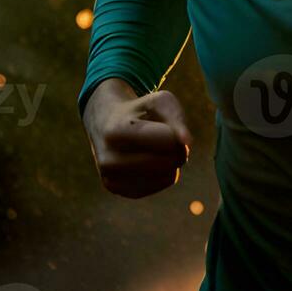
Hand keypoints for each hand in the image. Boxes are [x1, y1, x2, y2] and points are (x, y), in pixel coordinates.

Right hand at [83, 80, 192, 198]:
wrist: (104, 122)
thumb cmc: (138, 110)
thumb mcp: (159, 101)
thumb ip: (176, 117)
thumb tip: (187, 142)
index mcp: (116, 132)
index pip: (168, 141)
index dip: (178, 133)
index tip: (171, 126)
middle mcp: (109, 159)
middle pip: (169, 161)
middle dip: (177, 149)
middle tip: (168, 138)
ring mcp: (111, 178)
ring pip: (168, 176)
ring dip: (172, 161)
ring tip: (157, 147)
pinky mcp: (117, 189)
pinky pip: (161, 184)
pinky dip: (163, 171)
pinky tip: (149, 159)